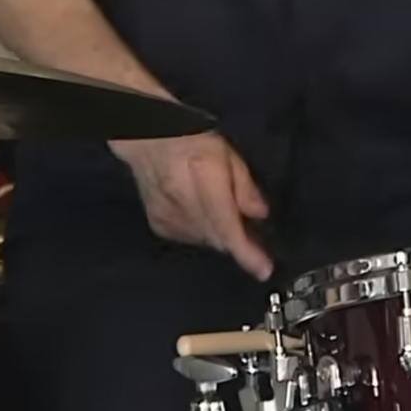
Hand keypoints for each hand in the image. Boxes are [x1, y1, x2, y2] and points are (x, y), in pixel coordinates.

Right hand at [112, 132, 274, 280]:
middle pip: (217, 237)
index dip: (245, 251)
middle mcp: (181, 199)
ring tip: (225, 216)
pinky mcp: (158, 225)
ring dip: (220, 236)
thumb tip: (259, 214)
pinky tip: (203, 216)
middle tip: (253, 237)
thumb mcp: (226, 152)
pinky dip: (203, 233)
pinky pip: (189, 239)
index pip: (225, 223)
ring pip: (204, 241)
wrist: (147, 141)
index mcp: (202, 175)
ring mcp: (166, 215)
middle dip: (238, 243)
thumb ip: (243, 184)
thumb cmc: (190, 140)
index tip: (263, 269)